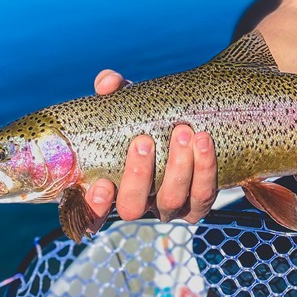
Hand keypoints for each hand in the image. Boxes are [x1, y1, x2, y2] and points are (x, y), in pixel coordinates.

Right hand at [84, 70, 218, 232]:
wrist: (181, 126)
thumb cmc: (141, 119)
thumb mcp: (124, 104)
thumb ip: (112, 91)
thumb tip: (108, 82)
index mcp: (109, 188)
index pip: (92, 215)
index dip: (96, 207)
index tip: (103, 184)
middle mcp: (138, 204)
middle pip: (132, 208)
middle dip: (138, 176)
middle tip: (144, 141)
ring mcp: (168, 207)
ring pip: (170, 202)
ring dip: (177, 168)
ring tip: (181, 133)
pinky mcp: (197, 204)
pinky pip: (203, 196)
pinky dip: (204, 169)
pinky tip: (204, 142)